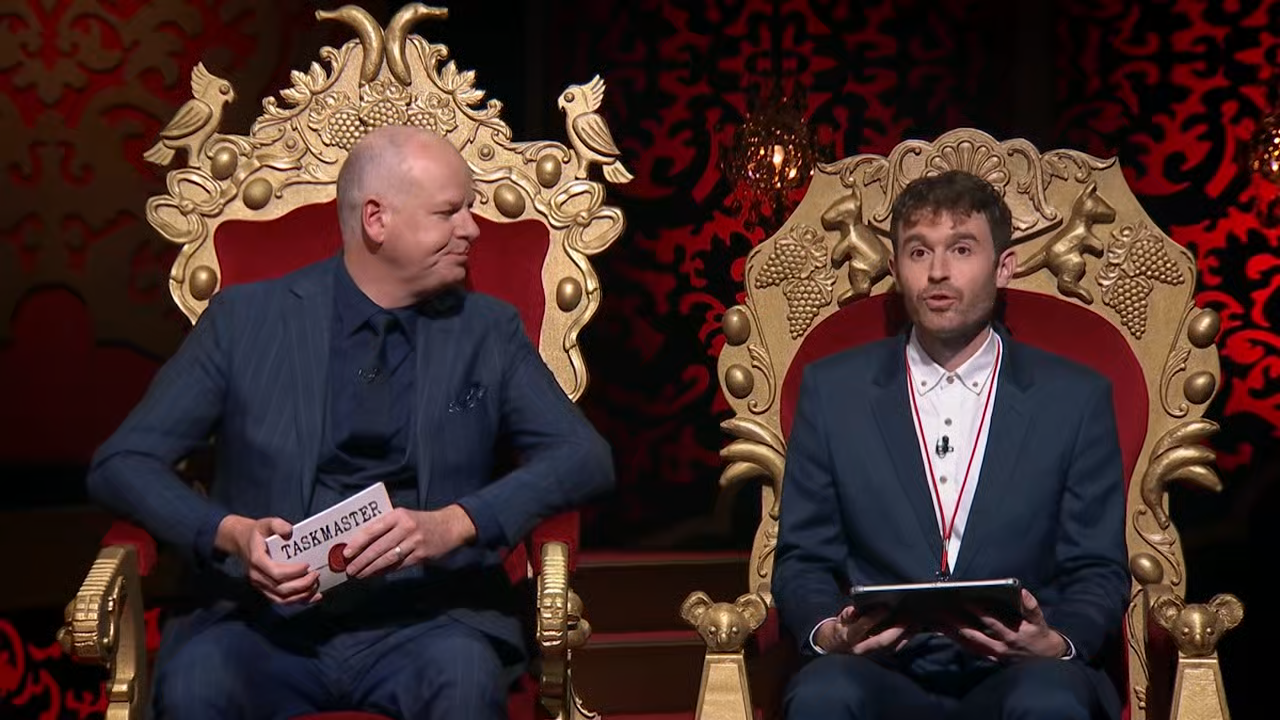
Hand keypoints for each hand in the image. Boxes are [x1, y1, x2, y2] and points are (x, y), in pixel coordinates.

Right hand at [215, 515, 319, 604]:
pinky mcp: (266, 591)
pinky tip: (313, 597)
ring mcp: (260, 586)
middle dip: (302, 584)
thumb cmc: (258, 533)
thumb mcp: (266, 523)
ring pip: (282, 599)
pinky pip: (282, 601)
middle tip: (316, 574)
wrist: (242, 542)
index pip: (276, 572)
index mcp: (257, 560)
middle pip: (281, 588)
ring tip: (316, 585)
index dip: (293, 572)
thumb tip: (289, 531)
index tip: (308, 565)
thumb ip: (278, 525)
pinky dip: (299, 601)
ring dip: (302, 595)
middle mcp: (257, 577)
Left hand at [341, 504, 477, 578]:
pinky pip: (399, 565)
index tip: (346, 553)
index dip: (358, 542)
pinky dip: (385, 571)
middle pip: (378, 547)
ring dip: (371, 568)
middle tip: (350, 569)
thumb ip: (385, 527)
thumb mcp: (404, 517)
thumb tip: (361, 545)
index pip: (373, 529)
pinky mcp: (421, 554)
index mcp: (398, 515)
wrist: (450, 526)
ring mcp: (415, 542)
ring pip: (388, 558)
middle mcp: (406, 527)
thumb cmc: (420, 522)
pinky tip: (376, 574)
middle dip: (362, 560)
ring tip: (360, 575)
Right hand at [815, 605, 912, 654]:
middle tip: (907, 620)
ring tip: (914, 625)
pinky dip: (903, 641)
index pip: (863, 627)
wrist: (835, 646)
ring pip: (890, 648)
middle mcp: (861, 648)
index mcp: (848, 637)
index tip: (886, 608)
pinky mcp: (878, 655)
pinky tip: (911, 632)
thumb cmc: (839, 629)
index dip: (874, 617)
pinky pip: (893, 649)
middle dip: (896, 631)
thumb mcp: (839, 620)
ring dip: (904, 637)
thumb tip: (855, 609)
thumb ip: (848, 614)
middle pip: (881, 642)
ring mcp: (870, 654)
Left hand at [947, 588, 1068, 660]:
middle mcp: (1002, 646)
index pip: (992, 622)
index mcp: (1013, 633)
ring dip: (953, 632)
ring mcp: (995, 654)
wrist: (1046, 659)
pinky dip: (958, 640)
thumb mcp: (1039, 620)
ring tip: (936, 620)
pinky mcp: (991, 658)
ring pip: (969, 643)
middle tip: (941, 610)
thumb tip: (1021, 592)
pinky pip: (971, 649)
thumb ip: (1030, 606)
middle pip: (975, 634)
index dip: (978, 611)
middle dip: (957, 622)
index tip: (964, 600)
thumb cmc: (1039, 634)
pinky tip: (946, 631)